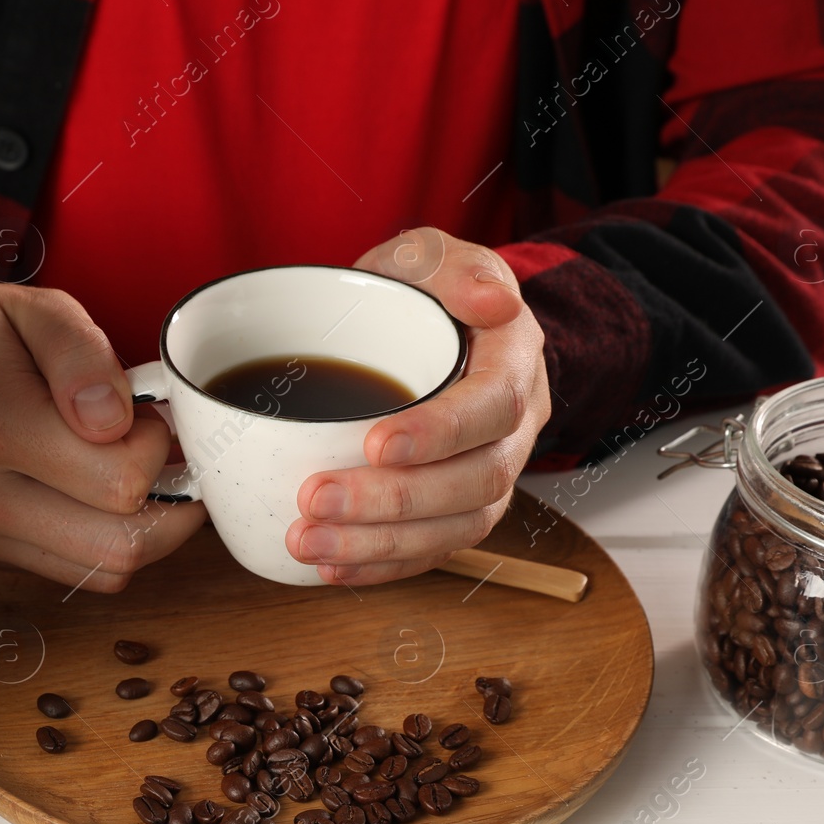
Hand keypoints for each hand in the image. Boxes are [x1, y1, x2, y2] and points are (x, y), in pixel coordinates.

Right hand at [0, 269, 205, 591]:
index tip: (144, 416)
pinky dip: (100, 541)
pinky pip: (71, 572)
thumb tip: (117, 420)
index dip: (156, 448)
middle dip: (164, 503)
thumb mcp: (29, 309)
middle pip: (120, 546)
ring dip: (139, 529)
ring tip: (130, 474)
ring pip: (102, 572)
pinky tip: (91, 494)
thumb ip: (83, 355)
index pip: (121, 480)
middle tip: (159, 458)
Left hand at [285, 227, 549, 583]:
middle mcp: (514, 426)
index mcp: (514, 359)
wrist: (418, 325)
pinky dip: (382, 565)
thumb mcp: (431, 256)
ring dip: (381, 544)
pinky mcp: (457, 506)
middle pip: (477, 481)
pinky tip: (331, 567)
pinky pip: (434, 549)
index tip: (374, 444)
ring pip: (456, 526)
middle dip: (395, 501)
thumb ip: (452, 266)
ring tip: (308, 542)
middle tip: (316, 498)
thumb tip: (492, 299)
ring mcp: (490, 471)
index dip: (440, 433)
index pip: (494, 405)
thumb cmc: (421, 290)